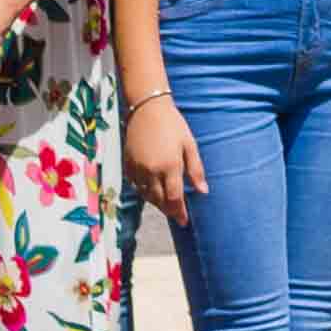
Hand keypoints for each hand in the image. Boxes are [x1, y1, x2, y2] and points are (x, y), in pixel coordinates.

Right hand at [126, 93, 207, 216]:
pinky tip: (152, 191)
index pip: (174, 198)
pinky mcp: (127, 164)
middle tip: (177, 215)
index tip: (185, 222)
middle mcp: (151, 170)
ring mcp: (137, 168)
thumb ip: (196, 170)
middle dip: (169, 210)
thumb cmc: (173, 125)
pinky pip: (135, 185)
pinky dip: (144, 192)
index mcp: (169, 166)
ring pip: (146, 195)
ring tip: (166, 205)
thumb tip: (203, 192)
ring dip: (157, 203)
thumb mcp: (190, 145)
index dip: (179, 212)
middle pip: (159, 200)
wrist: (147, 108)